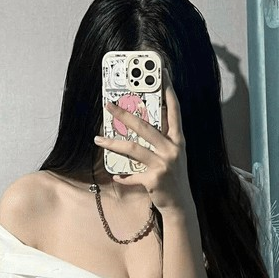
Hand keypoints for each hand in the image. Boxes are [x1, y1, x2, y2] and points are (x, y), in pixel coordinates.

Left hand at [93, 70, 191, 213]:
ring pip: (133, 149)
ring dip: (113, 144)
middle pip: (145, 126)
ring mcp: (163, 164)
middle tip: (109, 105)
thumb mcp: (173, 154)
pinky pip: (132, 175)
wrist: (180, 204)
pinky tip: (116, 175)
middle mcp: (172, 149)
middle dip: (124, 114)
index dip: (169, 90)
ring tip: (97, 139)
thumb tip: (142, 121)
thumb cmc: (173, 176)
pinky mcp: (154, 180)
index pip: (174, 110)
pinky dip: (123, 176)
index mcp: (178, 140)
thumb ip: (162, 138)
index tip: (162, 73)